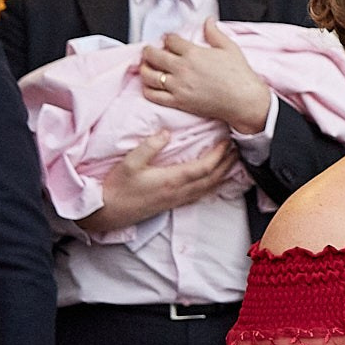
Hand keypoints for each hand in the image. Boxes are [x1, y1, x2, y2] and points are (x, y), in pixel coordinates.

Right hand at [78, 130, 239, 233]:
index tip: (227, 141)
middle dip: (228, 163)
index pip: (205, 167)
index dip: (219, 154)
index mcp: (172, 180)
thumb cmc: (117, 186)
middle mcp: (180, 192)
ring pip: (210, 188)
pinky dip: (214, 185)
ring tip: (233, 161)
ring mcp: (178, 200)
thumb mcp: (129, 163)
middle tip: (238, 148)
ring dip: (224, 174)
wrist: (107, 212)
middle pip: (214, 178)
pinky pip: (201, 195)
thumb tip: (166, 133)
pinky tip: (216, 180)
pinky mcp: (173, 204)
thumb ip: (149, 147)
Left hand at [141, 20, 271, 133]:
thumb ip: (215, 33)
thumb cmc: (240, 76)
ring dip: (144, 68)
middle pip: (153, 55)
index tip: (168, 40)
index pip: (170, 40)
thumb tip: (209, 21)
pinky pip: (153, 95)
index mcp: (193, 53)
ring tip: (147, 66)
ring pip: (149, 75)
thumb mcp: (230, 48)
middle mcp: (182, 69)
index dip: (167, 38)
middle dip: (148, 50)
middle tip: (149, 50)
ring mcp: (178, 86)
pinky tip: (151, 85)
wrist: (245, 101)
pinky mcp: (178, 101)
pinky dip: (147, 89)